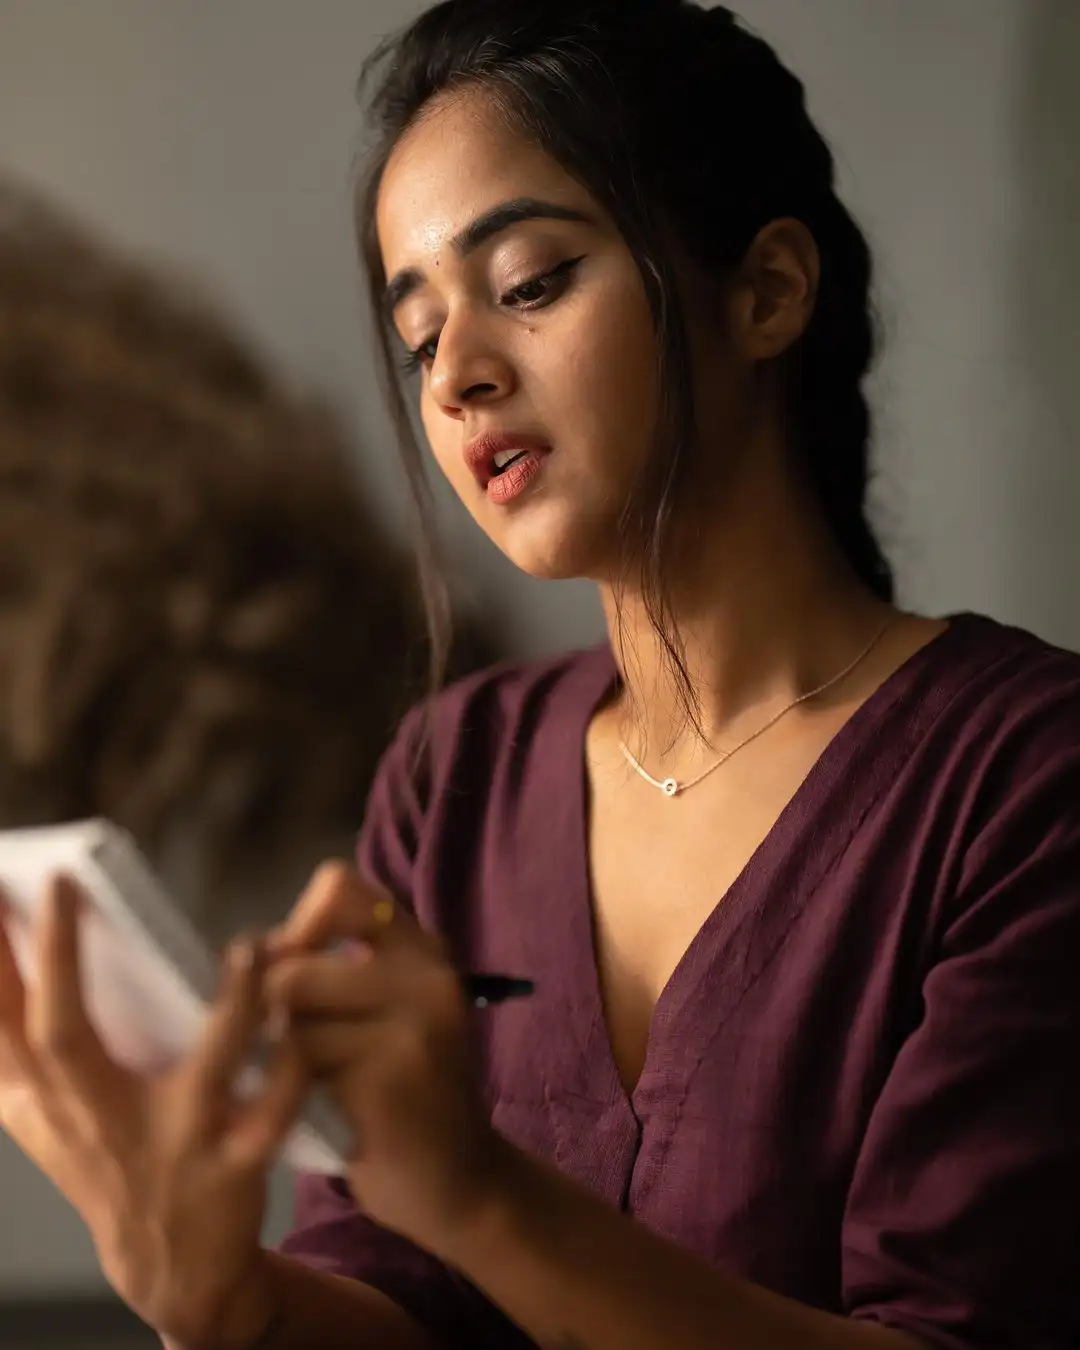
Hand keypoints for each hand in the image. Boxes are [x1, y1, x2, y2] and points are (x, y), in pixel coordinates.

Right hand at [0, 876, 305, 1349]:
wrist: (171, 1269)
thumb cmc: (107, 1160)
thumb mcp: (44, 1116)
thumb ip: (18, 1045)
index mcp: (48, 1100)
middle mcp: (97, 1118)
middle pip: (62, 1038)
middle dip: (56, 961)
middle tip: (63, 888)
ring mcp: (170, 1143)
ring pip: (199, 1069)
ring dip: (229, 1007)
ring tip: (246, 949)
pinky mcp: (235, 1165)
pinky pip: (272, 1112)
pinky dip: (292, 1068)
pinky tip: (302, 1023)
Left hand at [267, 862, 513, 1255]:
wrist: (459, 1182)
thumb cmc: (403, 1093)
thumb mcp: (386, 1013)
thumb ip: (335, 971)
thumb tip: (246, 953)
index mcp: (422, 950)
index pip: (337, 888)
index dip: (296, 929)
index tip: (294, 973)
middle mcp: (426, 974)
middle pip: (294, 967)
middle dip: (273, 1016)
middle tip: (291, 1055)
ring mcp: (415, 1025)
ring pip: (292, 1016)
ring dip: (281, 1059)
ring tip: (306, 1087)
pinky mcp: (393, 1077)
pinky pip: (303, 1065)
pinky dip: (293, 1094)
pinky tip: (320, 1116)